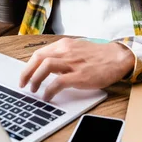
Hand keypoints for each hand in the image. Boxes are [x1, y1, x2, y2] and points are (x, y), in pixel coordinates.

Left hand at [19, 37, 134, 100]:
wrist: (118, 57)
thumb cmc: (99, 55)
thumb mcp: (78, 49)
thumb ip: (64, 54)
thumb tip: (48, 65)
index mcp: (65, 45)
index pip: (40, 53)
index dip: (29, 65)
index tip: (25, 74)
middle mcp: (66, 51)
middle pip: (38, 58)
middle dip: (27, 72)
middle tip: (23, 83)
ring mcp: (73, 63)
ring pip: (45, 67)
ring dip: (35, 79)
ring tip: (33, 89)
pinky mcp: (80, 76)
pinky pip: (58, 82)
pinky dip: (49, 90)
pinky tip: (47, 96)